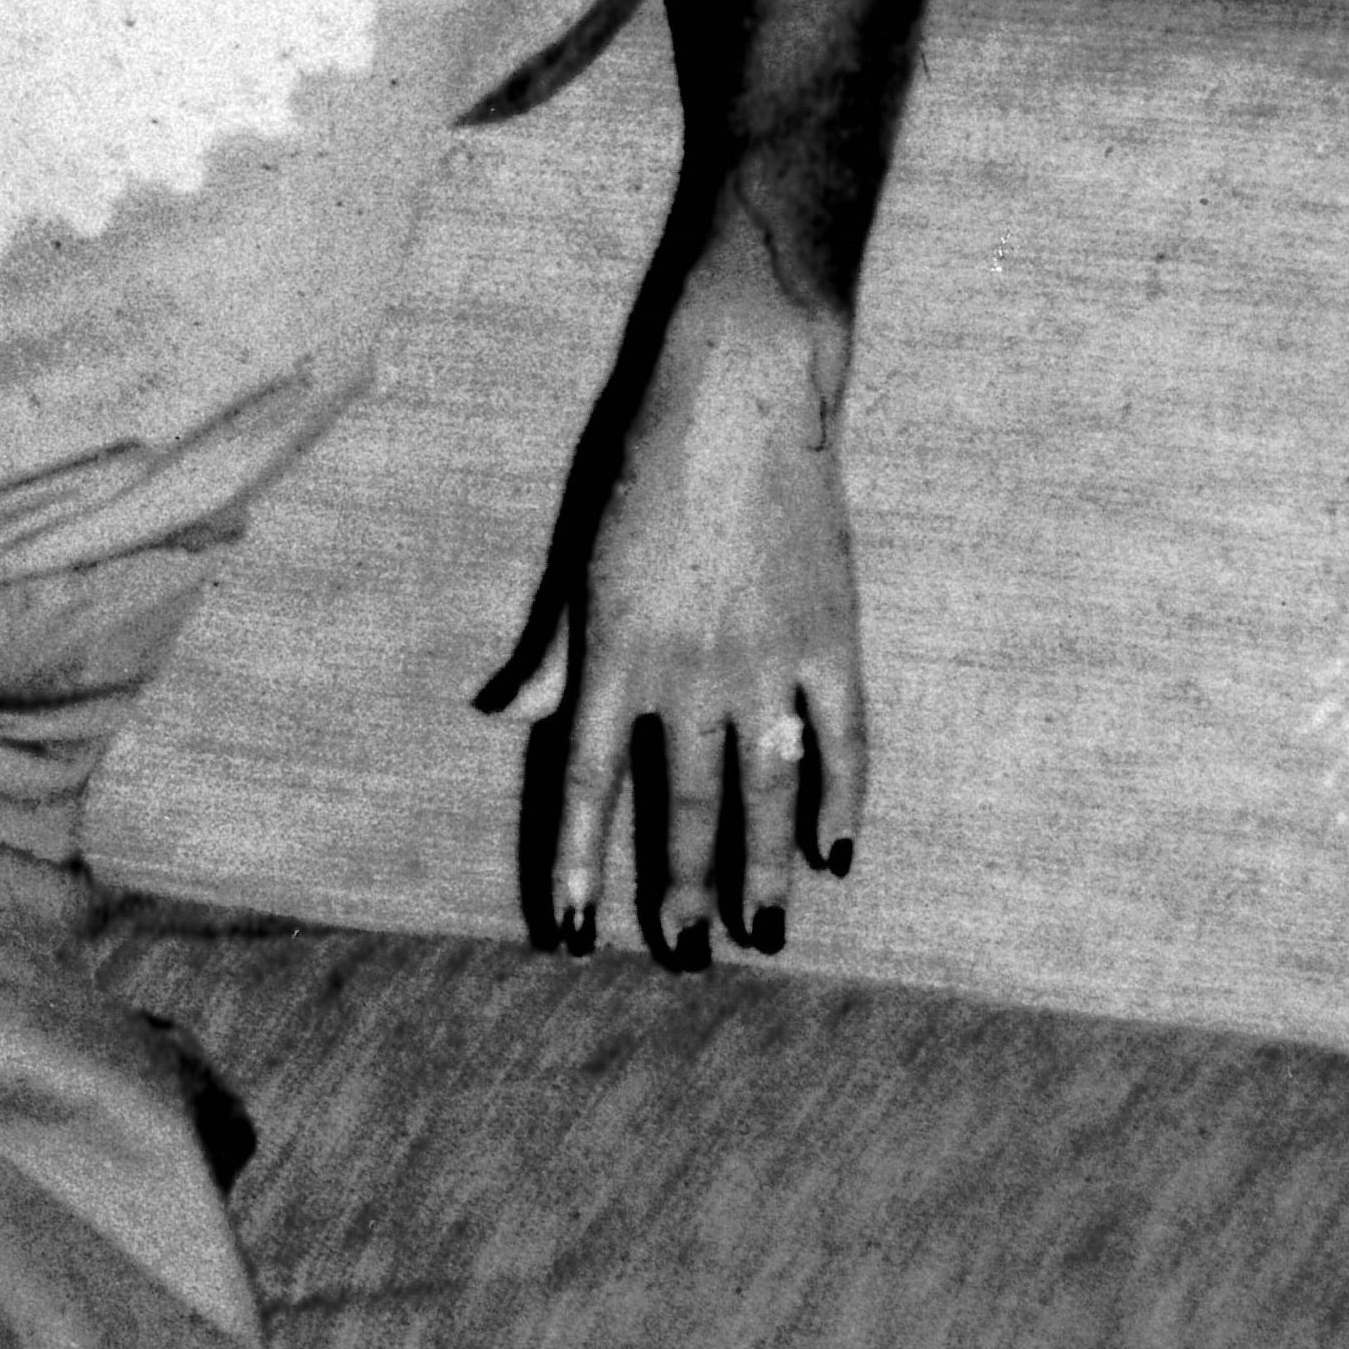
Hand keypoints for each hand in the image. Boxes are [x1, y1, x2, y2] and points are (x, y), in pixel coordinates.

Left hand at [550, 250, 865, 962]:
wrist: (741, 391)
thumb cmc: (644, 470)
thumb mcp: (579, 563)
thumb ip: (551, 652)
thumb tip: (504, 715)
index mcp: (616, 655)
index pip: (591, 786)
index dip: (583, 866)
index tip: (578, 936)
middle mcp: (690, 671)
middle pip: (685, 810)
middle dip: (684, 893)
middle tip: (688, 957)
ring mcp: (769, 658)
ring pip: (768, 795)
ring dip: (764, 874)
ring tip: (763, 935)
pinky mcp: (833, 636)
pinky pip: (844, 742)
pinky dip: (844, 803)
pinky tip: (837, 857)